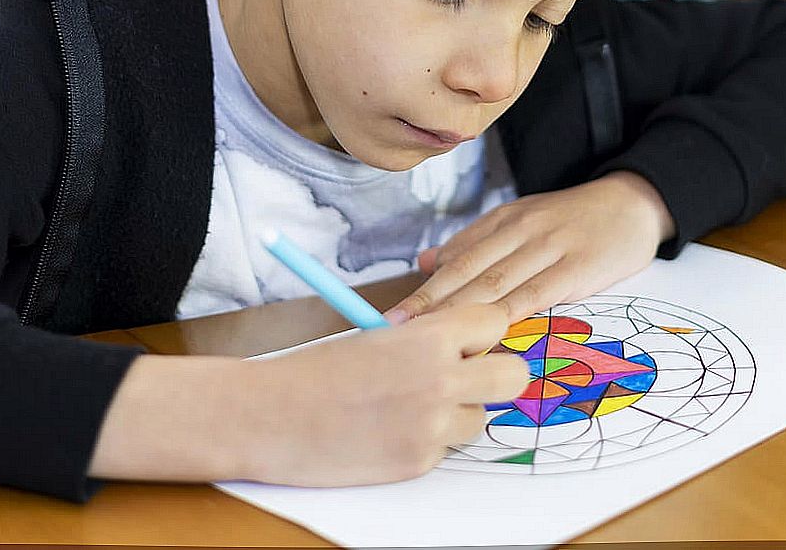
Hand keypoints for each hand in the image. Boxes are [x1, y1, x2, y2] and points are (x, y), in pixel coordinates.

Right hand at [90, 303, 527, 485]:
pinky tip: (386, 432)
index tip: (466, 340)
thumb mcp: (379, 336)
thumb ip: (429, 339)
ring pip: (480, 419)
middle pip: (514, 376)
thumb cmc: (319, 369)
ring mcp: (434, 424)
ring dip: (455, 415)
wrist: (271, 415)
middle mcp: (442, 378)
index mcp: (430, 334)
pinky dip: (424, 443)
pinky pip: (445, 451)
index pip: (496, 321)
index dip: (482, 332)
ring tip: (407, 408)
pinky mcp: (419, 462)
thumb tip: (471, 344)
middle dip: (496, 376)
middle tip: (469, 378)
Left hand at [384, 171, 676, 324]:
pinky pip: (539, 293)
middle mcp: (521, 231)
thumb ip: (477, 242)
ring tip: (431, 338)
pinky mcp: (578, 266)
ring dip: (461, 312)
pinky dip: (511, 313)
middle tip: (397, 331)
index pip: (457, 259)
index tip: (392, 318)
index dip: (424, 291)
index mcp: (504, 221)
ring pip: (498, 282)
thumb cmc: (574, 220)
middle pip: (469, 271)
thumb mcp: (522, 220)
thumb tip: (426, 261)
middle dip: (431, 304)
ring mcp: (550, 247)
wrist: (633, 203)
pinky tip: (491, 333)